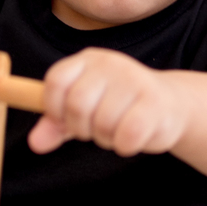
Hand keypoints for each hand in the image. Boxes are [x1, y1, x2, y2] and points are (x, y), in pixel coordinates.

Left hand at [28, 50, 187, 156]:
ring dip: (107, 138)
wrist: (171, 105)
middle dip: (82, 128)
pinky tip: (134, 136)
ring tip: (119, 128)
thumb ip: (57, 124)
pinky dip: (125, 146)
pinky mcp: (154, 103)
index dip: (54, 108)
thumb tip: (35, 142)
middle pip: (76, 105)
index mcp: (89, 60)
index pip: (56, 81)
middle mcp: (111, 63)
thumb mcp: (84, 110)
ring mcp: (135, 80)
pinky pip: (126, 137)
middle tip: (96, 128)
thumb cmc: (120, 106)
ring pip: (102, 125)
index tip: (66, 120)